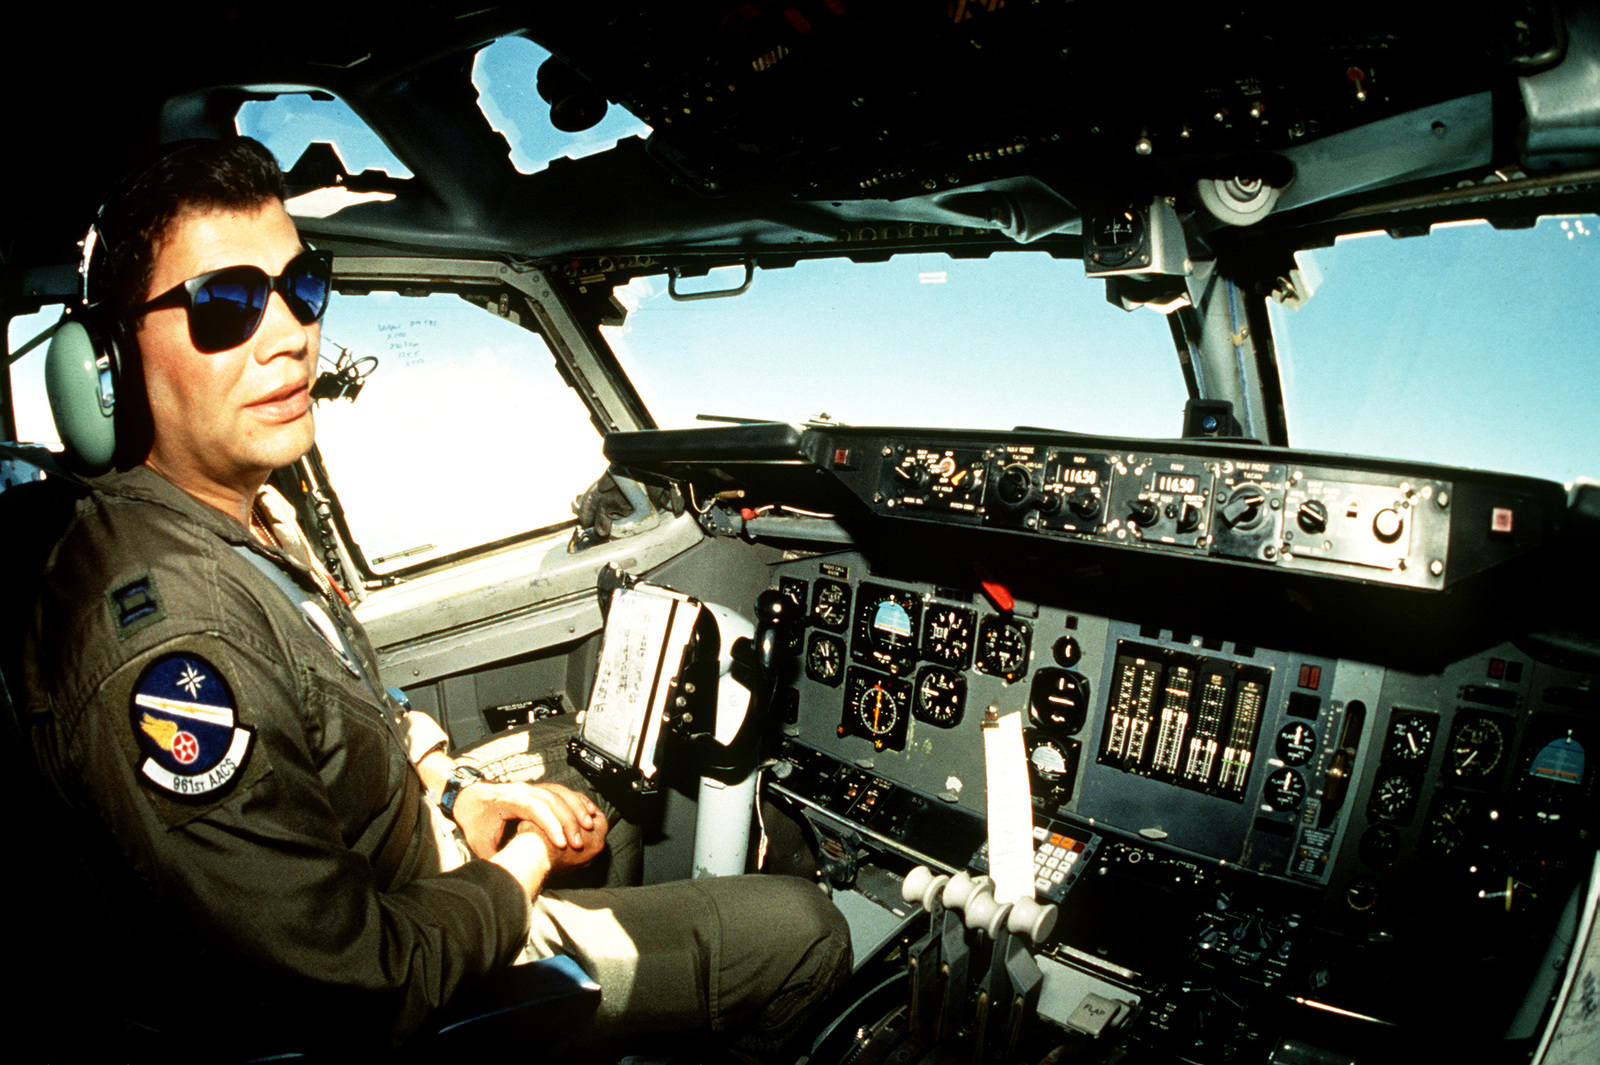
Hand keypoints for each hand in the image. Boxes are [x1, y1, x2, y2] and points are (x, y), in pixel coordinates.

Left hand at [452, 780, 607, 867]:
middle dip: (568, 820)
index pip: (534, 808)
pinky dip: (575, 801)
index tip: (562, 844)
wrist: (467, 800)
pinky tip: (586, 811)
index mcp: (506, 802)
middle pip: (551, 799)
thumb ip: (499, 858)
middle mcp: (521, 790)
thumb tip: (513, 877)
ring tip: (589, 826)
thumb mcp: (481, 846)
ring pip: (559, 792)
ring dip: (576, 808)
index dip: (550, 825)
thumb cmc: (474, 823)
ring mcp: (530, 787)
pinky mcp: (537, 789)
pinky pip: (560, 790)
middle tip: (579, 842)